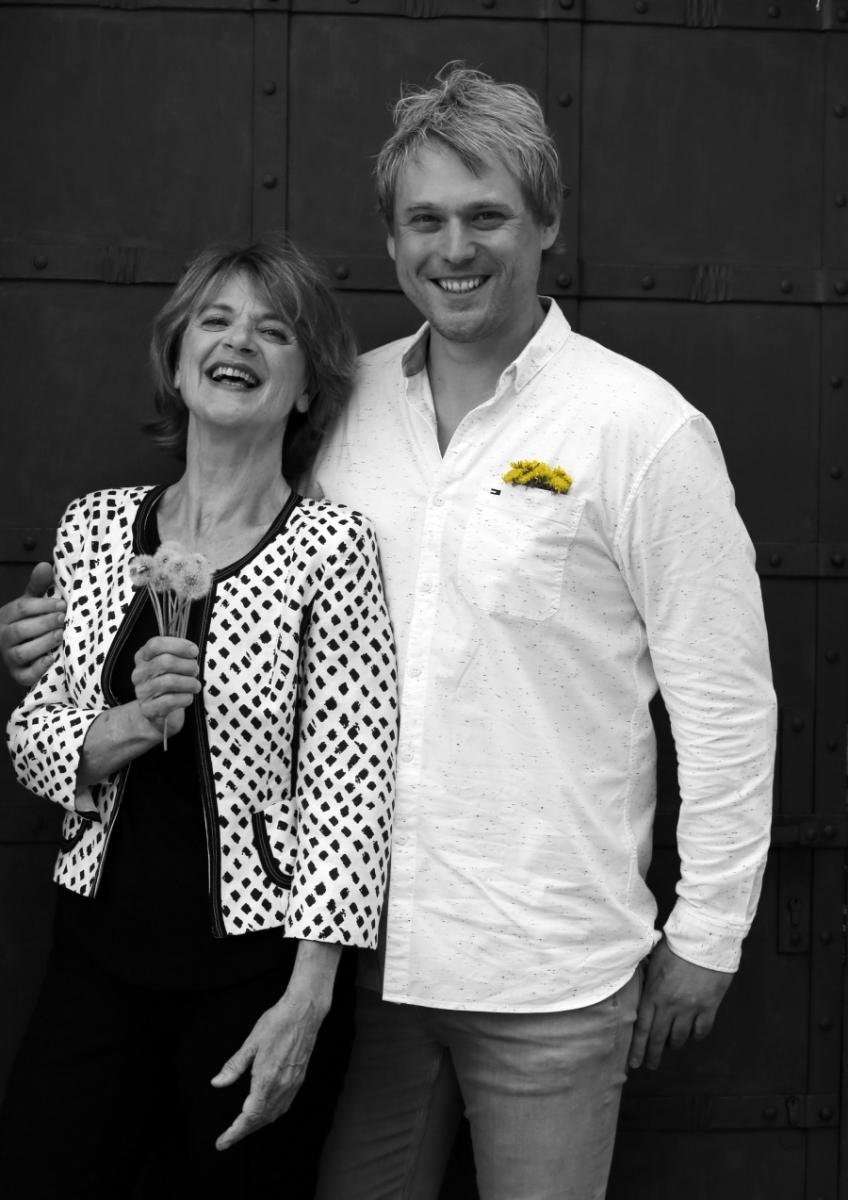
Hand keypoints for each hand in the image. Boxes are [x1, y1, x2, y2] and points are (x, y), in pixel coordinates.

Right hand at [0, 563, 65, 686]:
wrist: (20, 647)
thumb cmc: (30, 620)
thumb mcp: (32, 602)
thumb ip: (38, 585)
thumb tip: (45, 565)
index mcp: (6, 616)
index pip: (21, 608)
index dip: (43, 605)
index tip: (63, 604)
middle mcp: (4, 637)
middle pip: (20, 631)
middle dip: (44, 623)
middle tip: (63, 619)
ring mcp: (9, 658)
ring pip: (20, 653)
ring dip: (42, 643)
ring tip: (61, 635)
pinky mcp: (18, 675)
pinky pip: (24, 675)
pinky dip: (38, 668)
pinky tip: (52, 658)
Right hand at [131, 636, 200, 741]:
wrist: (157, 713)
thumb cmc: (169, 684)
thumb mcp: (170, 665)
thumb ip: (177, 654)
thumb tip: (192, 650)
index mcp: (142, 657)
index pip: (155, 644)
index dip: (178, 645)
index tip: (194, 651)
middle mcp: (139, 673)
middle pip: (165, 662)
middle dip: (187, 665)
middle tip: (195, 671)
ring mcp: (142, 692)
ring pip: (169, 681)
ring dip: (189, 682)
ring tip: (195, 685)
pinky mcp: (148, 709)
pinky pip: (170, 700)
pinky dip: (185, 698)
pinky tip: (189, 697)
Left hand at [211, 984, 328, 1150]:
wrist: (304, 1012)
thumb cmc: (277, 1023)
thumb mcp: (251, 1043)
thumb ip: (234, 1066)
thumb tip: (217, 1083)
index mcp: (266, 1079)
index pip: (249, 1116)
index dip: (235, 1132)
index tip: (222, 1142)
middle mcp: (281, 1086)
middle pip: (261, 1120)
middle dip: (243, 1132)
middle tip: (227, 1138)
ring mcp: (292, 1084)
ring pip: (273, 1115)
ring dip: (257, 1124)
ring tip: (242, 1127)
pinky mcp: (298, 1079)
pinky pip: (283, 1105)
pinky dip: (270, 1114)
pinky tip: (263, 1111)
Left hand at [628, 938, 732, 1070]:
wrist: (704, 940)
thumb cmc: (675, 946)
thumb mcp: (653, 961)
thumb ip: (647, 980)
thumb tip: (642, 990)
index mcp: (653, 994)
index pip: (641, 1028)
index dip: (637, 1048)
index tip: (634, 1063)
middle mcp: (670, 1006)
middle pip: (658, 1037)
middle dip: (652, 1054)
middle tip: (650, 1066)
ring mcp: (690, 1009)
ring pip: (679, 1037)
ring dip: (673, 1045)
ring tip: (670, 1048)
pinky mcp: (709, 1007)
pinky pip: (701, 1031)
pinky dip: (695, 1036)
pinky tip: (692, 1035)